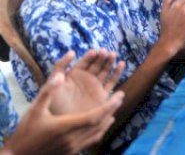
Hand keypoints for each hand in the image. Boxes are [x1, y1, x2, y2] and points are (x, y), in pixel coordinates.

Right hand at [4, 69, 123, 154]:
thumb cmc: (26, 132)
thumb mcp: (35, 110)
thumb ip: (48, 91)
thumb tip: (60, 75)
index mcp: (66, 126)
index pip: (95, 116)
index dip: (110, 106)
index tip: (120, 95)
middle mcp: (73, 139)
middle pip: (100, 124)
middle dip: (112, 110)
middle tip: (121, 98)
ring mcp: (73, 147)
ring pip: (97, 133)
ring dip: (108, 119)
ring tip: (114, 109)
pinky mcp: (71, 152)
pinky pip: (92, 141)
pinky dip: (101, 131)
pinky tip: (102, 125)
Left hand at [48, 50, 124, 116]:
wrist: (60, 123)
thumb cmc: (52, 103)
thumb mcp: (52, 82)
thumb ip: (60, 66)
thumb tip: (72, 51)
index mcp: (74, 75)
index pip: (84, 62)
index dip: (89, 56)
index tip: (94, 52)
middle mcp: (86, 79)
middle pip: (96, 65)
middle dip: (101, 57)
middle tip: (105, 52)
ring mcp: (95, 87)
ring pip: (105, 71)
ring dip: (110, 62)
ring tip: (113, 55)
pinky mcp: (103, 96)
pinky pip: (112, 82)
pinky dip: (117, 73)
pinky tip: (121, 64)